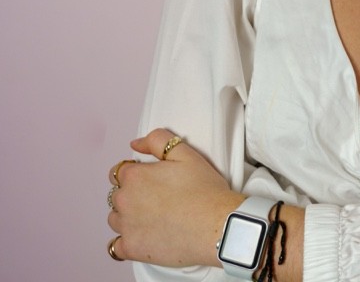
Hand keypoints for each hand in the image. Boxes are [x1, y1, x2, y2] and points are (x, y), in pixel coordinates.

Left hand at [108, 128, 244, 266]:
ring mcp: (126, 227)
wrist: (216, 225)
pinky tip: (143, 236)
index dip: (137, 172)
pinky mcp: (132, 249)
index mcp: (135, 176)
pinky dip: (126, 241)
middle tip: (158, 197)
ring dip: (128, 216)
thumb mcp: (186, 153)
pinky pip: (116, 246)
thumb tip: (136, 143)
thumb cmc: (204, 190)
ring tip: (153, 216)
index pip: (120, 171)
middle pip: (117, 195)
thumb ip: (158, 140)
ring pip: (115, 219)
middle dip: (132, 194)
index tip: (152, 179)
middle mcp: (125, 201)